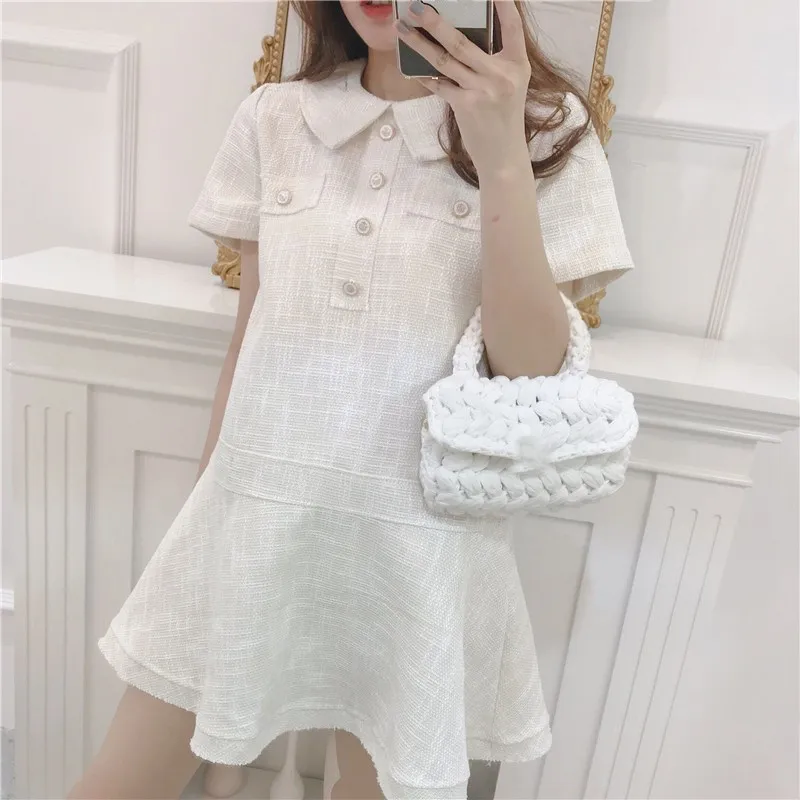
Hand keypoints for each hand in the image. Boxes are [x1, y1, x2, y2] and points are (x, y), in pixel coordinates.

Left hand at [396, 0, 531, 175]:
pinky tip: (410, 65)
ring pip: (444, 60)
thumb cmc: (504, 115)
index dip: (505, 6)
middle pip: (462, 42)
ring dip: (419, 43)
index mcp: (516, 64)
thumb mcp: (510, 83)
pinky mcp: (465, 105)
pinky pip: (439, 84)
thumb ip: (494, 61)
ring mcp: (482, 90)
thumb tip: (461, 38)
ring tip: (402, 28)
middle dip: (435, 22)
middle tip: (416, 6)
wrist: (503, 154)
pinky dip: (424, 75)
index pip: (513, 27)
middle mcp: (500, 74)